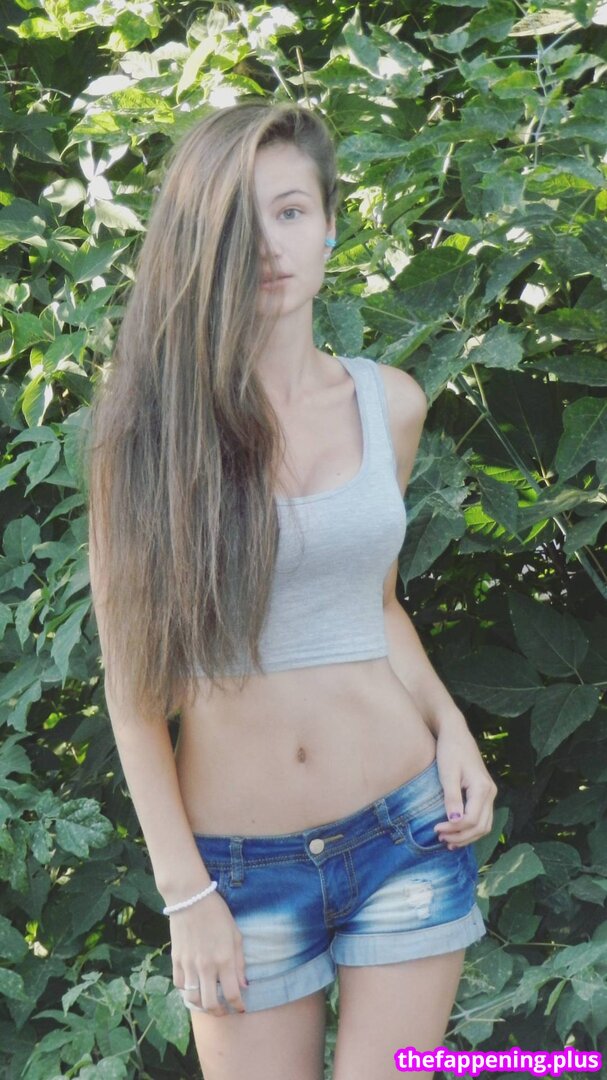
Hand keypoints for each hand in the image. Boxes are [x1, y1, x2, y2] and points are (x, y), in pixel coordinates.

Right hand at [170, 889, 247, 1016]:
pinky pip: (179, 985)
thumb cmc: (217, 913)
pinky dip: (187, 990)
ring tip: (208, 1003)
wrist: (190, 898)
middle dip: (219, 1012)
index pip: (231, 995)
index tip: (240, 1008)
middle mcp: (206, 966)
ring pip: (193, 999)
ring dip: (202, 1005)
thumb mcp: (235, 934)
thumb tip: (243, 986)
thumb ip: (240, 962)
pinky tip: (194, 987)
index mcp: (224, 959)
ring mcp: (188, 964)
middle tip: (224, 1011)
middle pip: (210, 1004)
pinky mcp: (176, 960)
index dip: (238, 1006)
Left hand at [433, 717, 496, 849]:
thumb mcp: (447, 773)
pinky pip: (482, 817)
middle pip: (481, 826)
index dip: (454, 829)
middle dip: (462, 837)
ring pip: (485, 825)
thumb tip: (455, 820)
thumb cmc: (449, 749)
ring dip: (468, 836)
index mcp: (482, 788)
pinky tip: (457, 832)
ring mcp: (489, 793)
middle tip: (441, 839)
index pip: (472, 819)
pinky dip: (471, 829)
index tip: (435, 830)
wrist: (455, 732)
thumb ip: (452, 797)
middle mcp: (490, 792)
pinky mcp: (484, 792)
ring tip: (448, 841)